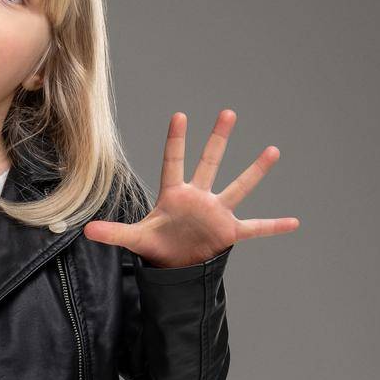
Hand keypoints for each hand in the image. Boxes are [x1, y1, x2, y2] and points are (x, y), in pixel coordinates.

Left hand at [82, 109, 298, 268]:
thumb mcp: (135, 239)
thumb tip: (85, 232)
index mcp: (175, 195)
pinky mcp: (229, 232)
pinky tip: (294, 223)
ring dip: (255, 172)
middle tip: (228, 113)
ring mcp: (217, 212)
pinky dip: (274, 226)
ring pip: (238, 187)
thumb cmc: (158, 246)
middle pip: (209, 163)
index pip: (174, 163)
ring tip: (273, 151)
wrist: (176, 267)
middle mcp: (199, 197)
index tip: (180, 116)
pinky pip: (256, 228)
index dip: (176, 141)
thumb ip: (113, 233)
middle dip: (217, 140)